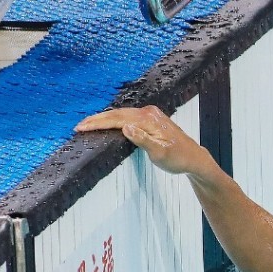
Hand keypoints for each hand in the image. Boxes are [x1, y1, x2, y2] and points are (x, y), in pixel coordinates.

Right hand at [75, 106, 213, 175]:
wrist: (193, 158)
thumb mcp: (160, 153)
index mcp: (148, 119)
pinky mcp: (151, 119)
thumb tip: (125, 128)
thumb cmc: (178, 158)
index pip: (117, 119)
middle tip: (79, 126)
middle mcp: (148, 113)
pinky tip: (107, 123)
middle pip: (117, 113)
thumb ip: (143, 140)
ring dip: (104, 119)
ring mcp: (150, 115)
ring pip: (122, 114)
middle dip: (97, 119)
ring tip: (88, 124)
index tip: (82, 127)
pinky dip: (115, 120)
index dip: (98, 123)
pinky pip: (128, 116)